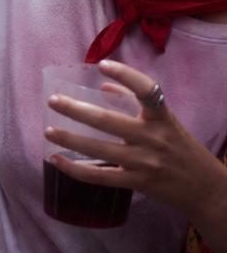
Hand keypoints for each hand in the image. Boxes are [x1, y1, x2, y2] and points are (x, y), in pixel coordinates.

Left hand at [45, 59, 226, 218]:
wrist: (204, 188)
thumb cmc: (180, 147)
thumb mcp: (165, 121)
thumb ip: (135, 101)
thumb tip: (102, 86)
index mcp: (162, 118)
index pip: (147, 91)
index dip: (125, 75)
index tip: (102, 65)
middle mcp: (153, 138)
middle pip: (108, 121)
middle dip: (76, 110)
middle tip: (53, 100)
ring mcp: (144, 162)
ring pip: (99, 150)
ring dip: (69, 139)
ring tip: (48, 130)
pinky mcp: (136, 183)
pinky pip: (100, 176)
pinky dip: (74, 169)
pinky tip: (56, 159)